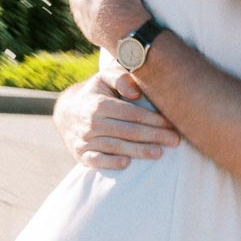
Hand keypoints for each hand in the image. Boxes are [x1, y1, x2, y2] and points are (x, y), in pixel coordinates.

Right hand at [53, 71, 178, 170]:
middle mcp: (92, 123)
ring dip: (138, 151)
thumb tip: (135, 92)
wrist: (66, 112)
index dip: (153, 119)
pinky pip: (96, 160)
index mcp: (100, 104)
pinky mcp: (81, 154)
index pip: (131, 113)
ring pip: (116, 146)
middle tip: (174, 140)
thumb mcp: (104, 78)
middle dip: (153, 136)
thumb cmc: (95, 94)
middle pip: (127, 131)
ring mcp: (86, 140)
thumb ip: (120, 77)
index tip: (171, 123)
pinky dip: (110, 163)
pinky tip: (127, 163)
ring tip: (159, 153)